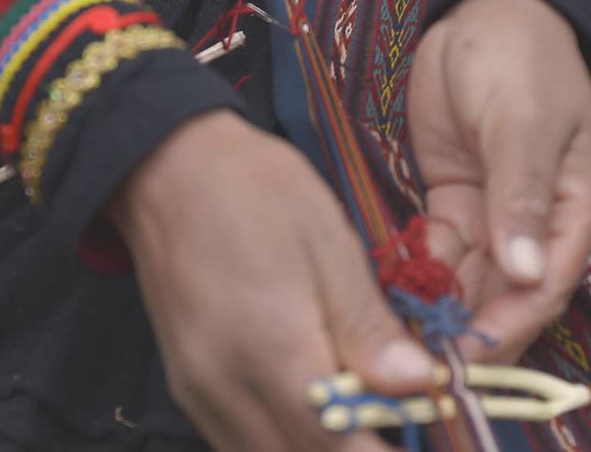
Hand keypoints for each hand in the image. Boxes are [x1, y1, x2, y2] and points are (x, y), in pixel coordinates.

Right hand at [110, 110, 433, 451]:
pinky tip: (314, 406)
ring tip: (363, 413)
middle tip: (400, 418)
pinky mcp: (187, 387)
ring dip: (320, 448)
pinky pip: (241, 444)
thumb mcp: (328, 242)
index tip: (425, 430)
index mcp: (271, 347)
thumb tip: (422, 386)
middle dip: (356, 450)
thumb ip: (369, 327)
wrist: (165, 167)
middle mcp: (227, 386)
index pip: (340, 445)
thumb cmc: (255, 190)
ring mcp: (199, 392)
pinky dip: (285, 439)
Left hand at [407, 0, 590, 362]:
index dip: (507, 328)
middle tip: (416, 366)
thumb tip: (526, 272)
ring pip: (467, 279)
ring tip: (396, 344)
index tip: (465, 360)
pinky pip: (438, 251)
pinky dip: (419, 274)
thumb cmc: (521, 60)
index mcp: (570, 210)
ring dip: (440, 311)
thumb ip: (521, 196)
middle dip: (466, 332)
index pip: (543, 287)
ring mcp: (492, 213)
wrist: (488, 10)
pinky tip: (388, 298)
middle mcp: (534, 223)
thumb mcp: (523, 123)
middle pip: (503, 294)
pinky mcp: (454, 199)